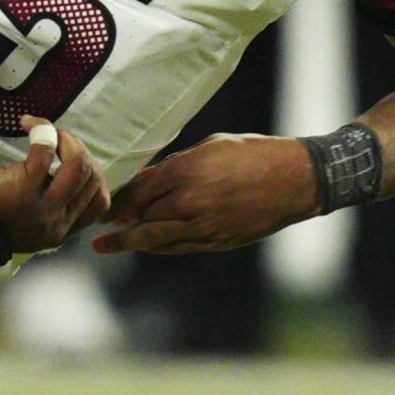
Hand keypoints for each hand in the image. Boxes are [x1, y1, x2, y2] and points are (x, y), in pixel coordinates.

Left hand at [0, 116, 108, 252]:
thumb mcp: (24, 218)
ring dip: (66, 139)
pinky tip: (27, 124)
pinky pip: (45, 153)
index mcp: (61, 231)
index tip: (70, 157)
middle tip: (56, 138)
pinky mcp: (21, 190)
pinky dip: (42, 130)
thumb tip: (70, 170)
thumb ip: (49, 204)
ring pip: (78, 166)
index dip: (93, 171)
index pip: (100, 200)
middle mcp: (57, 223)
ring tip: (46, 131)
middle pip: (92, 177)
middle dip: (78, 149)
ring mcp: (42, 209)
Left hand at [92, 133, 319, 254]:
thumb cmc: (254, 155)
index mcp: (185, 172)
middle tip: (99, 225)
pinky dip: (158, 246)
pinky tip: (145, 244)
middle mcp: (189, 202)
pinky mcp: (217, 241)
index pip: (139, 190)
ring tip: (106, 245)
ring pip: (156, 237)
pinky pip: (179, 246)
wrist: (296, 181)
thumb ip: (175, 165)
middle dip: (120, 221)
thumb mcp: (209, 148)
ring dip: (130, 241)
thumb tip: (149, 178)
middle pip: (142, 215)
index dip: (119, 199)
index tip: (104, 203)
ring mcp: (203, 225)